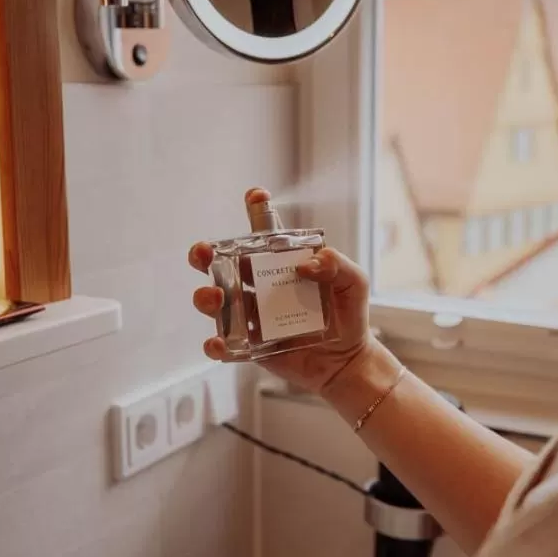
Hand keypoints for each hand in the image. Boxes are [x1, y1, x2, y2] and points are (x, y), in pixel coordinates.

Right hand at [189, 187, 375, 394]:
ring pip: (213, 301)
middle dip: (203, 253)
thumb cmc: (348, 315)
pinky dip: (215, 344)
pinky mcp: (248, 345)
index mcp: (280, 263)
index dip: (256, 208)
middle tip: (205, 252)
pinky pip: (222, 344)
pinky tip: (219, 343)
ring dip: (206, 297)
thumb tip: (307, 264)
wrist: (347, 360)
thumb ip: (338, 265)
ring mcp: (249, 314)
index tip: (256, 196)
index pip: (262, 230)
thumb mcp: (354, 283)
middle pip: (219, 263)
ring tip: (216, 298)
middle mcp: (258, 285)